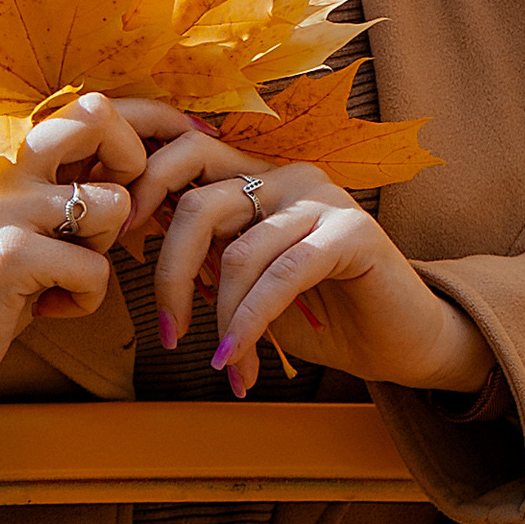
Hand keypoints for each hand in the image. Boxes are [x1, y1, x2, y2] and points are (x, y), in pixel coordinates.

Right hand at [0, 94, 150, 407]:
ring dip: (105, 248)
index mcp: (14, 154)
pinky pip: (96, 269)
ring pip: (114, 205)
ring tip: (66, 271)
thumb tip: (153, 160)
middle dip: (134, 157)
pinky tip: (47, 306)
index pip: (93, 105)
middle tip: (122, 207)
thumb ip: (75, 186)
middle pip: (97, 114)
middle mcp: (7, 165)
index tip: (187, 139)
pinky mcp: (11, 255)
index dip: (151, 118)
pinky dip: (84, 299)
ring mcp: (6, 206)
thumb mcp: (31, 220)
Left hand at [119, 102, 498, 405]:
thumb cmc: (322, 314)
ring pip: (238, 251)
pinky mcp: (353, 232)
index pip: (185, 157)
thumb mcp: (250, 284)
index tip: (123, 247)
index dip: (145, 193)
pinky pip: (281, 274)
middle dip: (169, 271)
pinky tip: (239, 359)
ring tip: (228, 366)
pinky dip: (251, 322)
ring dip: (223, 322)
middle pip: (198, 201)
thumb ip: (209, 258)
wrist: (401, 341)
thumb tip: (145, 246)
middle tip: (166, 332)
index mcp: (258, 179)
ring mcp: (322, 198)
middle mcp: (287, 176)